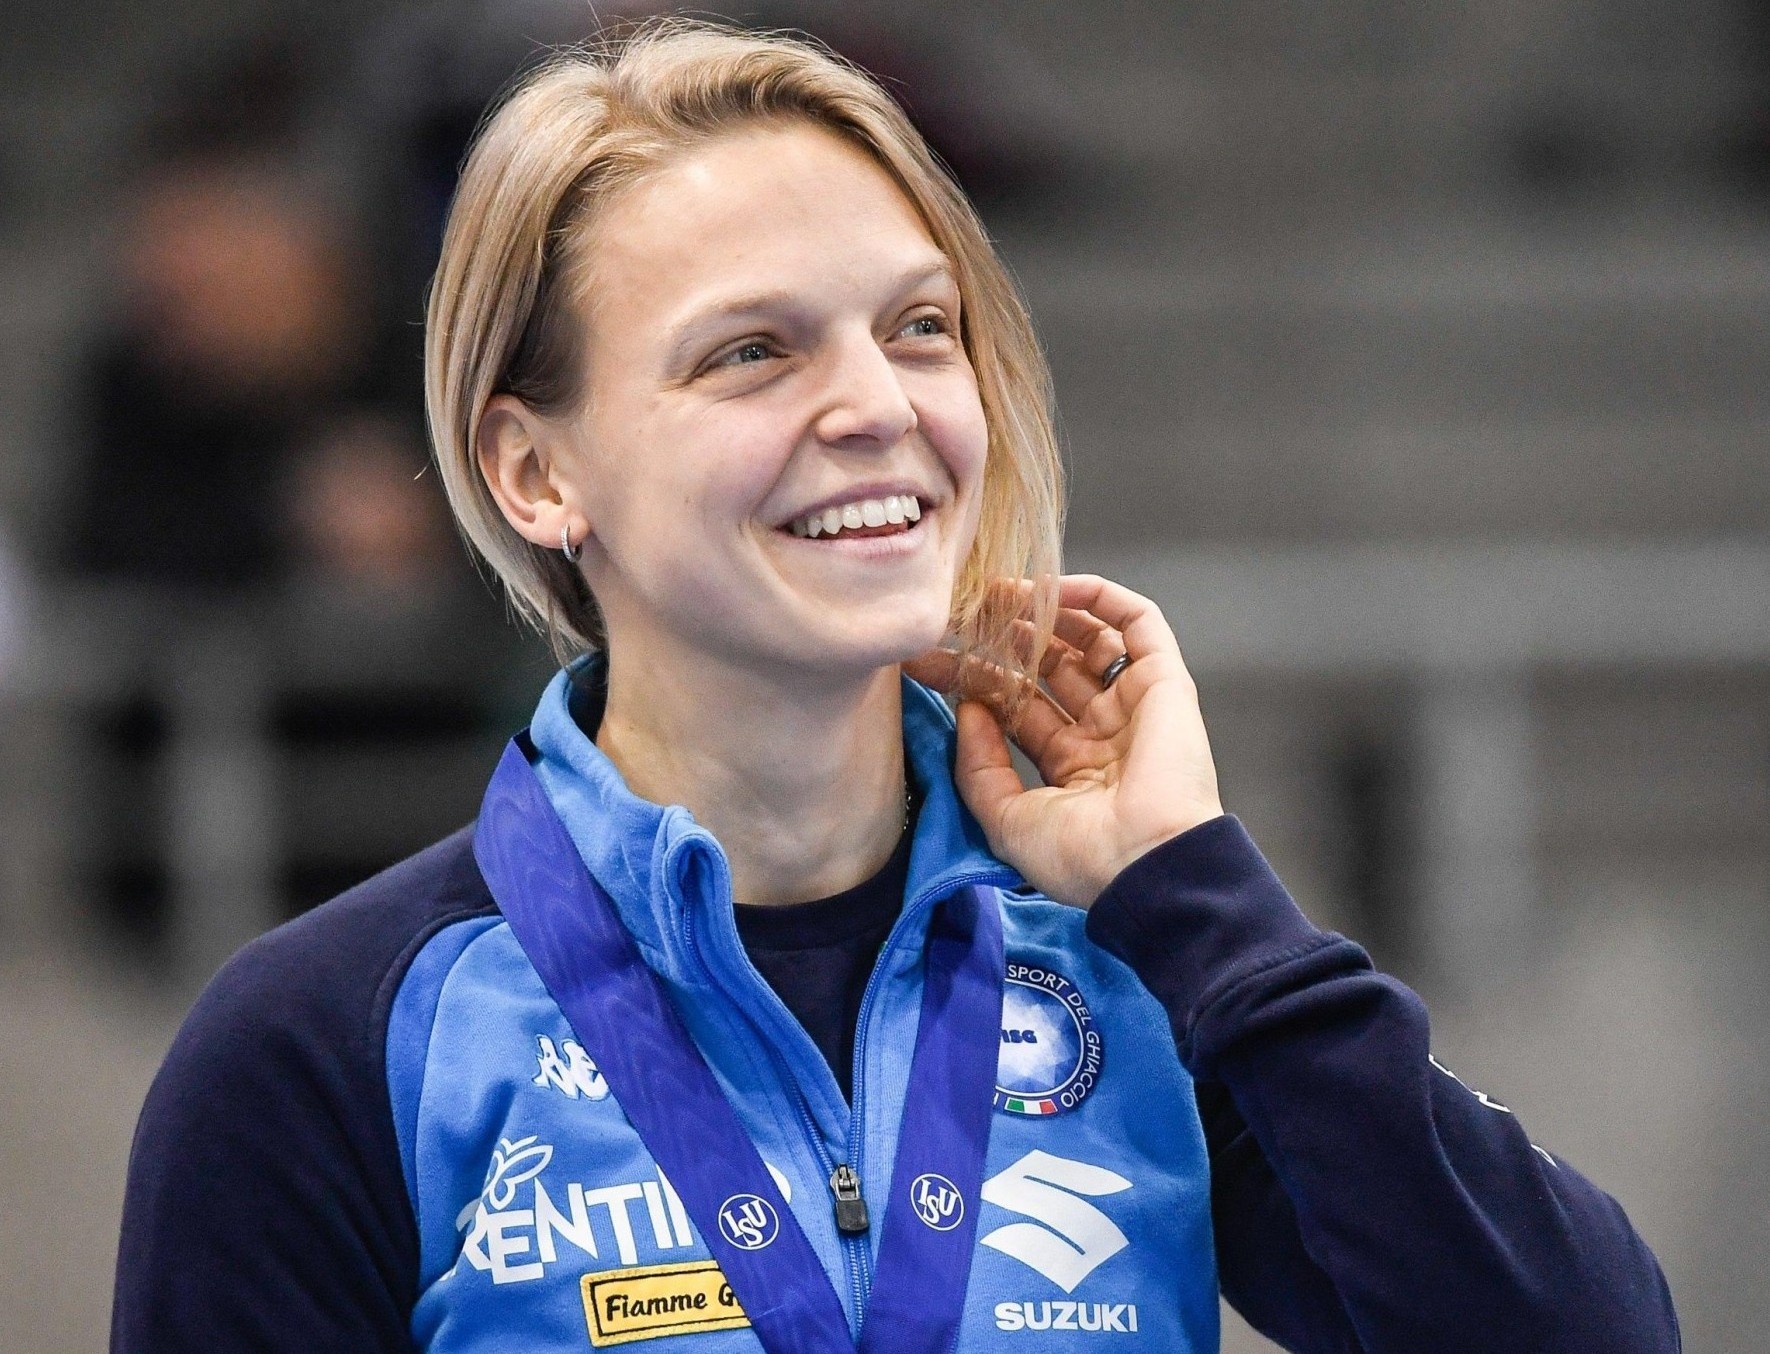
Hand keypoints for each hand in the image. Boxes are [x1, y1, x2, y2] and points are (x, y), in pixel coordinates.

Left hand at [905, 574, 1222, 907]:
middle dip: (1006, 638)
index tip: (932, 659)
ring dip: (1048, 613)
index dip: (977, 680)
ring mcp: (1135, 704)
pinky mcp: (1166, 681)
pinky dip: (1100, 598)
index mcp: (1072, 768)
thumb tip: (968, 709)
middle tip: (964, 612)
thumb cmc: (1081, 857)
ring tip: (1001, 594)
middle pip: (1049, 668)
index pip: (1017, 709)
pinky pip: (1138, 623)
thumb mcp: (1007, 819)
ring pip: (1090, 639)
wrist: (1147, 862)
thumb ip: (979, 766)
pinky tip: (1054, 587)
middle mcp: (1104, 732)